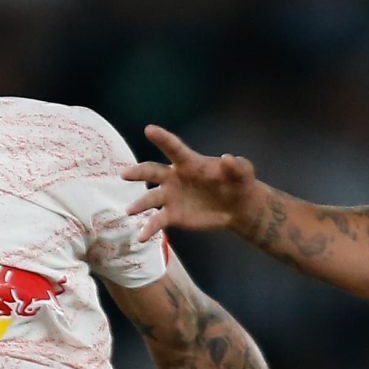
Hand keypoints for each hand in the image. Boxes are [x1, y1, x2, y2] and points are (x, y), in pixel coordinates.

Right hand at [122, 125, 264, 239]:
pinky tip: (141, 238)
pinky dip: (148, 229)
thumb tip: (227, 159)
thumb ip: (237, 165)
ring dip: (139, 204)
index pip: (173, 148)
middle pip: (152, 172)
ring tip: (130, 211)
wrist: (238, 208)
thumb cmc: (239, 183)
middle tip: (125, 174)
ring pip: (150, 198)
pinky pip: (156, 221)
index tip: (149, 130)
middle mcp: (174, 177)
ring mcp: (171, 197)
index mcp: (189, 163)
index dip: (162, 139)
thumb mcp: (243, 172)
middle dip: (138, 172)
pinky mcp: (173, 215)